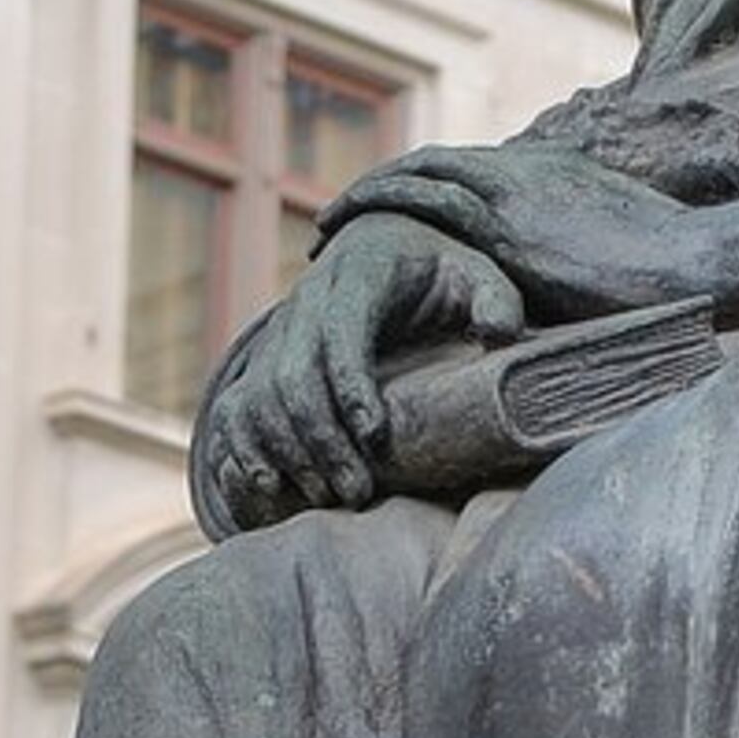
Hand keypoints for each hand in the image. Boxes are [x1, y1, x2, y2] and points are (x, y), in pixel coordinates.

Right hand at [190, 222, 520, 535]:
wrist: (382, 242)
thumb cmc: (439, 269)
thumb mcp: (478, 273)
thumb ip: (497, 300)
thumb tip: (499, 335)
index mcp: (358, 274)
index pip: (340, 333)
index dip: (350, 386)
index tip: (374, 436)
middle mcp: (308, 299)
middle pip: (294, 374)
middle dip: (321, 439)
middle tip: (358, 491)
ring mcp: (281, 330)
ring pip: (261, 395)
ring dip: (289, 451)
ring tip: (330, 495)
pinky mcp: (266, 357)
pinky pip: (239, 405)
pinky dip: (247, 446)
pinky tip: (273, 484)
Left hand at [331, 138, 718, 324]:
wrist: (705, 262)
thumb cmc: (682, 273)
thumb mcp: (632, 253)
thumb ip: (595, 257)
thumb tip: (590, 290)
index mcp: (558, 174)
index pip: (476, 171)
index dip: (428, 189)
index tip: (398, 215)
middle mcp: (530, 171)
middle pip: (436, 165)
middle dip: (384, 188)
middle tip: (340, 218)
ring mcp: (517, 190)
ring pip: (418, 175)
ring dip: (367, 195)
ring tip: (327, 228)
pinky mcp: (508, 222)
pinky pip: (423, 203)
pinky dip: (377, 209)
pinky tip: (344, 236)